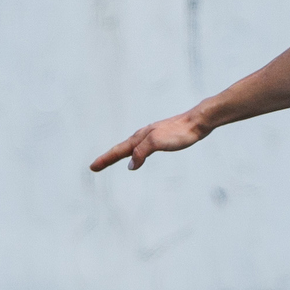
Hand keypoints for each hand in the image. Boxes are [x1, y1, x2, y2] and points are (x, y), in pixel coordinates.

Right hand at [90, 110, 206, 171]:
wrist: (197, 122)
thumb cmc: (179, 132)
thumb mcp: (157, 142)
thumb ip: (142, 152)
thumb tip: (130, 164)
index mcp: (140, 137)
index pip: (118, 151)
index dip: (105, 159)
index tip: (92, 167)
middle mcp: (143, 136)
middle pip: (121, 149)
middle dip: (108, 158)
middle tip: (95, 166)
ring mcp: (152, 136)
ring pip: (131, 147)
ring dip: (119, 154)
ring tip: (111, 159)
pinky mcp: (161, 138)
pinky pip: (142, 147)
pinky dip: (134, 153)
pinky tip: (138, 155)